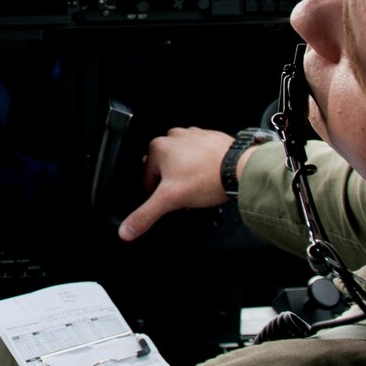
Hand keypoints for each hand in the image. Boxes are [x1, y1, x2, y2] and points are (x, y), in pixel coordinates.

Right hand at [118, 125, 242, 240]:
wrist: (240, 168)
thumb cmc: (207, 178)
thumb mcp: (170, 200)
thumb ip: (145, 215)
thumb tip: (126, 229)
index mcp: (158, 148)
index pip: (147, 178)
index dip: (156, 194)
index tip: (166, 201)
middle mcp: (174, 137)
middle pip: (164, 167)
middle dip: (172, 182)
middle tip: (185, 194)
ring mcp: (192, 135)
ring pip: (181, 159)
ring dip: (186, 172)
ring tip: (198, 185)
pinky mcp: (209, 137)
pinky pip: (199, 153)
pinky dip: (201, 164)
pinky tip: (208, 176)